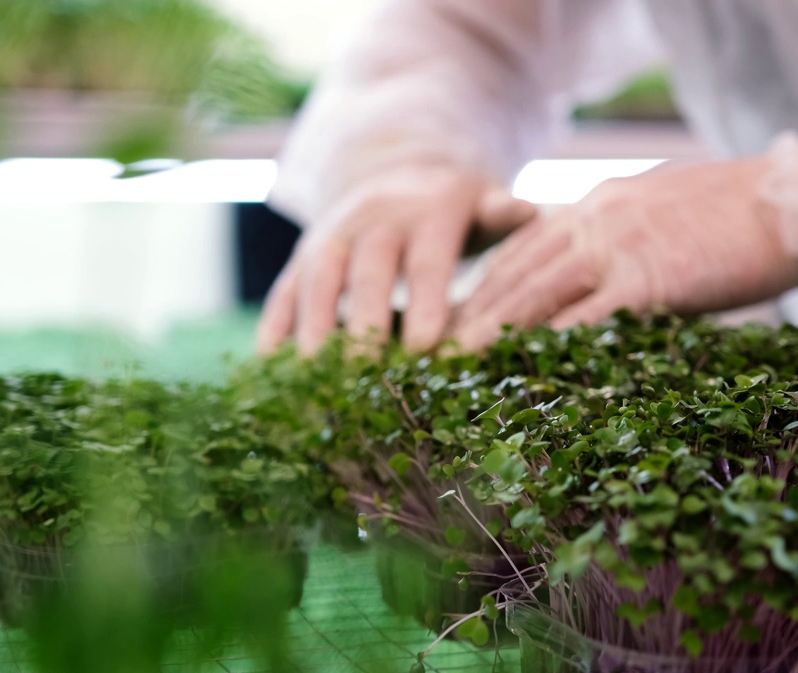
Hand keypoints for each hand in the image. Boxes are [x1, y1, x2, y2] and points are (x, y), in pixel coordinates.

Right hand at [256, 165, 535, 354]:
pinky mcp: (304, 254)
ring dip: (312, 329)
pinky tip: (268, 369)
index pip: (429, 259)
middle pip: (367, 272)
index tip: (425, 347)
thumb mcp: (484, 201)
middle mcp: (376, 219)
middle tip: (363, 374)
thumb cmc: (454, 209)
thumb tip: (529, 211)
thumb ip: (504, 213)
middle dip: (363, 322)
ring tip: (311, 379)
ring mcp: (334, 235)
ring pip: (319, 280)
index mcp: (429, 211)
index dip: (426, 300)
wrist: (397, 168)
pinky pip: (285, 289)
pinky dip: (274, 327)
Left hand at [451, 158, 797, 348]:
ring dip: (493, 329)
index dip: (486, 284)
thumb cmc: (742, 215)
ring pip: (538, 291)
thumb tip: (604, 277)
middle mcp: (597, 218)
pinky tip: (526, 367)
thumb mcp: (666, 211)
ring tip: (458, 362)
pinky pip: (589, 316)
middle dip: (473, 310)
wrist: (797, 201)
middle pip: (518, 270)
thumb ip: (625, 237)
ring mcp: (620, 247)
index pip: (525, 246)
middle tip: (435, 347)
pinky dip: (552, 343)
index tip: (457, 315)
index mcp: (600, 203)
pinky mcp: (650, 279)